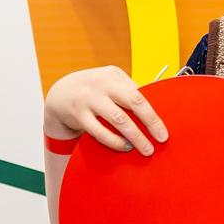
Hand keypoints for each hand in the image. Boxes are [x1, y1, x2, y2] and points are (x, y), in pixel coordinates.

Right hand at [43, 66, 167, 154]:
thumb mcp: (109, 83)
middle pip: (133, 101)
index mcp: (114, 75)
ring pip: (118, 118)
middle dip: (150, 122)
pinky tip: (124, 147)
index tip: (163, 130)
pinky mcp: (78, 114)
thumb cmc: (93, 90)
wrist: (60, 94)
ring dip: (134, 135)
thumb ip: (128, 92)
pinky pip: (99, 131)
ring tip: (145, 148)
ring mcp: (89, 98)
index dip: (153, 113)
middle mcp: (103, 84)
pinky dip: (114, 141)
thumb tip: (155, 112)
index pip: (140, 94)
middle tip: (161, 139)